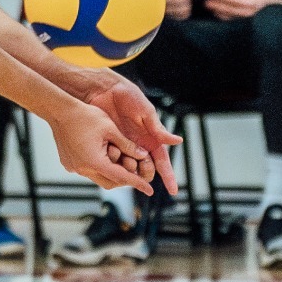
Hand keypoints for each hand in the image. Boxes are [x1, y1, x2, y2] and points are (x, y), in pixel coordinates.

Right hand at [48, 101, 154, 193]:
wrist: (59, 111)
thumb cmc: (84, 116)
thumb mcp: (111, 129)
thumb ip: (128, 145)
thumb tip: (142, 155)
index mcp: (95, 161)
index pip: (122, 177)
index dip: (138, 183)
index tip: (149, 190)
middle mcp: (83, 169)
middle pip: (110, 182)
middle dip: (124, 179)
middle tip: (136, 171)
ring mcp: (75, 168)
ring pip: (99, 178)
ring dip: (111, 172)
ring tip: (120, 160)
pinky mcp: (69, 164)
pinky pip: (88, 171)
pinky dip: (99, 167)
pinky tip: (103, 155)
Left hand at [84, 77, 180, 194]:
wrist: (104, 90)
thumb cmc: (128, 97)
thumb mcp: (145, 112)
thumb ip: (158, 129)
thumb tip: (178, 142)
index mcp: (151, 140)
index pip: (162, 162)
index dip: (168, 177)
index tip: (173, 191)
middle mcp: (139, 146)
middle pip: (146, 170)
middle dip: (144, 173)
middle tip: (138, 165)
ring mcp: (123, 147)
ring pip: (129, 169)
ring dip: (128, 170)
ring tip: (122, 160)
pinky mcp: (110, 145)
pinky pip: (113, 161)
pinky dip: (113, 164)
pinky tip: (110, 163)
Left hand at [204, 0, 281, 20]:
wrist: (278, 13)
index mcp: (255, 3)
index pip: (237, 0)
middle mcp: (251, 13)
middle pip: (231, 9)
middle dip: (217, 5)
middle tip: (205, 1)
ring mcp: (247, 20)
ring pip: (230, 16)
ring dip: (218, 11)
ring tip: (207, 6)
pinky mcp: (245, 25)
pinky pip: (232, 21)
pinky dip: (222, 17)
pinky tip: (215, 12)